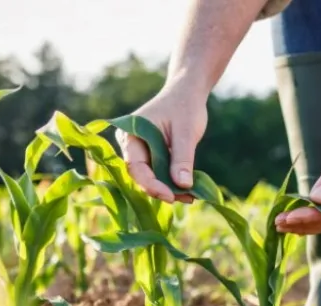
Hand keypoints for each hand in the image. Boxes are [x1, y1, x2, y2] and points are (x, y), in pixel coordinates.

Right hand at [115, 82, 207, 203]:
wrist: (187, 93)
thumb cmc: (185, 107)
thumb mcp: (186, 132)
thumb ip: (182, 158)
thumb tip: (183, 186)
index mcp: (131, 134)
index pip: (135, 166)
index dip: (151, 184)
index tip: (170, 196)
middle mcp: (131, 145)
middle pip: (141, 175)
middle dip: (162, 189)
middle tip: (185, 198)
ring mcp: (140, 151)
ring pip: (151, 177)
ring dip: (169, 188)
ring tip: (190, 197)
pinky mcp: (152, 156)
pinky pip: (159, 173)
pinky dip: (172, 182)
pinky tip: (188, 190)